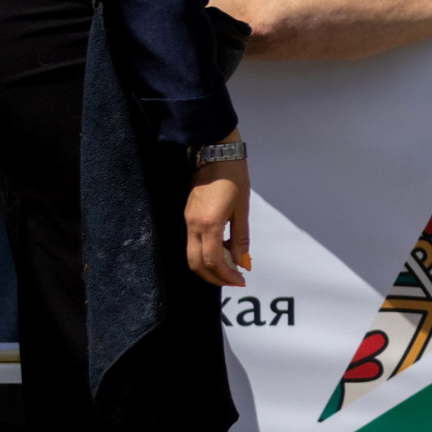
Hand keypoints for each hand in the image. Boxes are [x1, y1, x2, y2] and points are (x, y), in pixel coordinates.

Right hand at [184, 137, 250, 287]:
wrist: (215, 151)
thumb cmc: (234, 176)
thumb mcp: (242, 208)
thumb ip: (241, 238)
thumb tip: (244, 263)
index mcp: (209, 224)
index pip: (213, 261)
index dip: (226, 276)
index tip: (241, 280)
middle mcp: (193, 225)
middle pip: (196, 263)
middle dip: (214, 277)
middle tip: (233, 280)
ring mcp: (187, 220)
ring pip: (191, 255)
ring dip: (209, 267)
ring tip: (230, 267)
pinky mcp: (187, 215)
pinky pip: (192, 243)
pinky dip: (205, 253)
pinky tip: (222, 250)